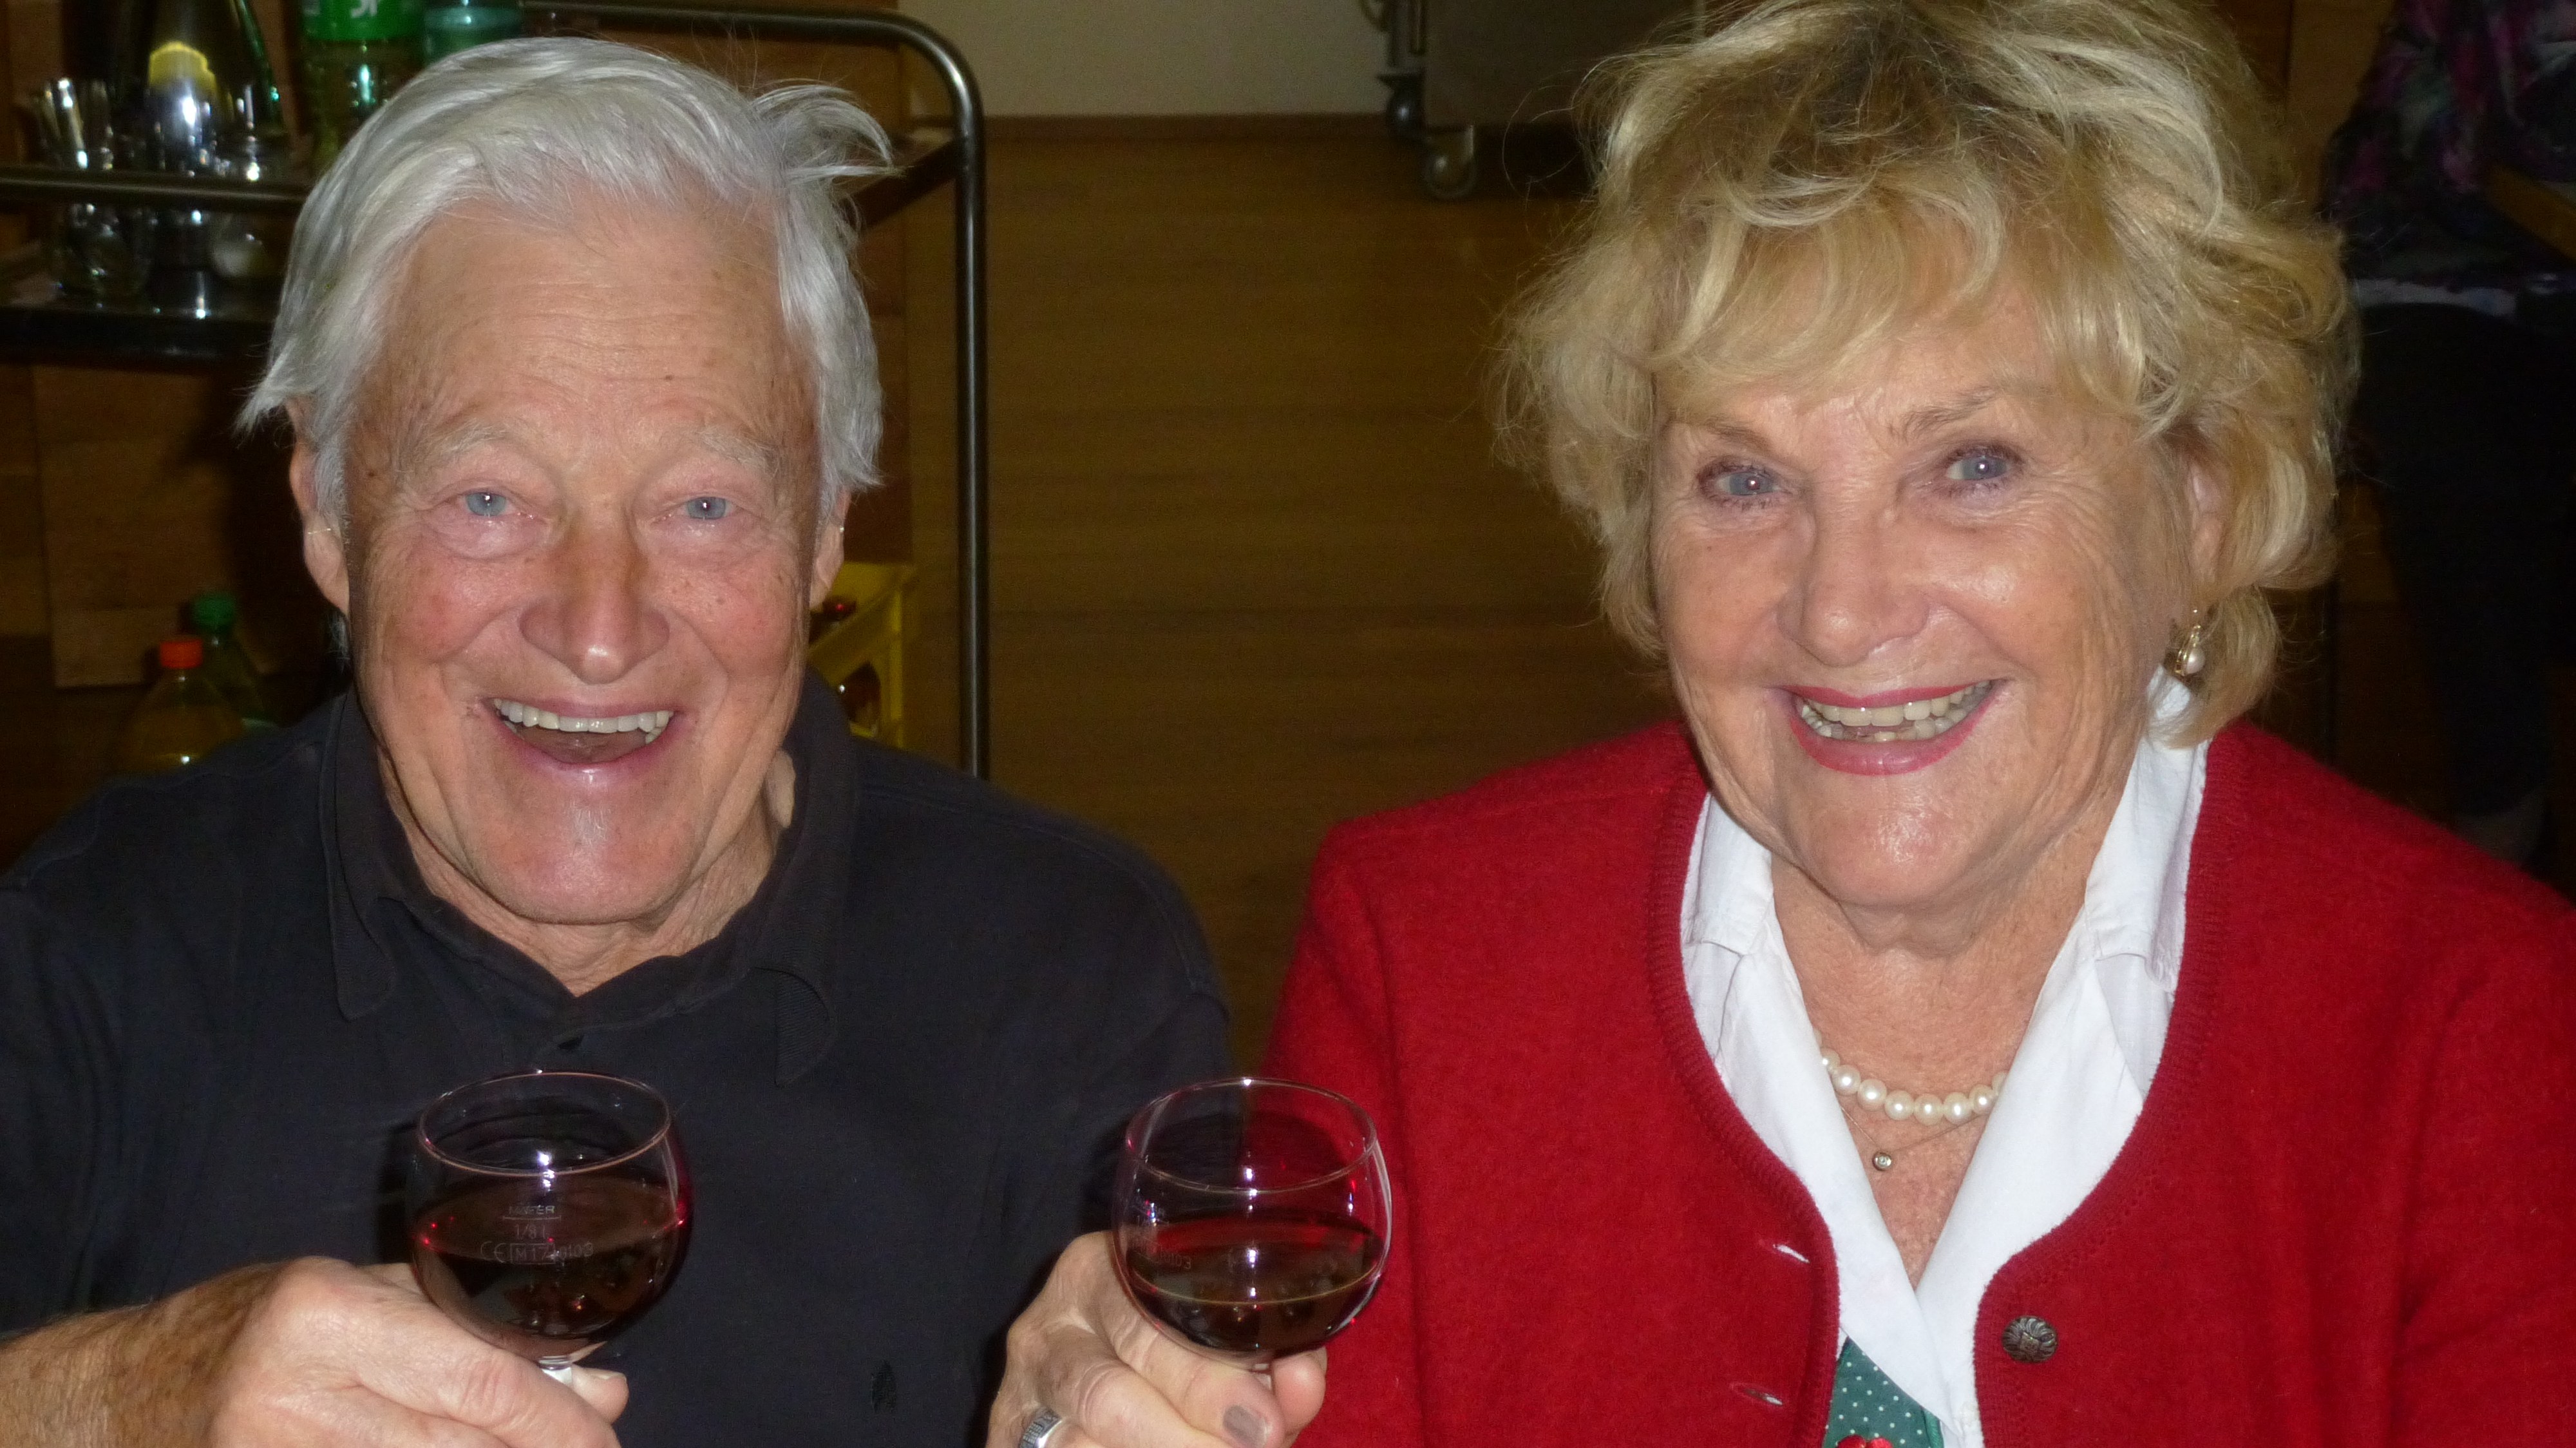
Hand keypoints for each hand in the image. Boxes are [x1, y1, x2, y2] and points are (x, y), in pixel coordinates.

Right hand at [205, 1258, 626, 1446]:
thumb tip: (595, 1382)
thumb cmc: (262, 1326)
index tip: (605, 1430)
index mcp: (326, 1319)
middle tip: (585, 1443)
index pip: (476, 1382)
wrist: (133, 1391)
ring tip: (533, 1447)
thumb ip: (474, 1330)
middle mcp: (296, 1400)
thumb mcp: (365, 1295)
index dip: (556, 1418)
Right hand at [989, 1234, 1325, 1447]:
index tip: (1267, 1424)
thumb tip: (1301, 1388)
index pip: (1148, 1328)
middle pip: (1108, 1396)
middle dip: (1186, 1438)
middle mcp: (1048, 1328)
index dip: (1208, 1383)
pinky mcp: (1006, 1434)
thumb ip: (1269, 1358)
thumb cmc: (1174, 1340)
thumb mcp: (1219, 1333)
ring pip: (1075, 1443)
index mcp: (1100, 1272)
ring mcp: (1020, 1392)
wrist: (1095, 1356)